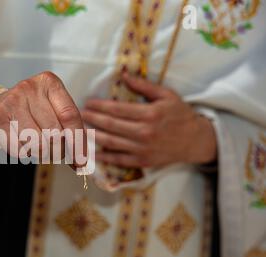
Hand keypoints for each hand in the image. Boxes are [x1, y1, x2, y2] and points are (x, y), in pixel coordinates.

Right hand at [0, 72, 86, 165]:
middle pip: (55, 134)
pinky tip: (21, 143)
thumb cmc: (29, 111)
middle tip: (54, 151)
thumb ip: (70, 129)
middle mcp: (29, 88)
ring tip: (36, 145)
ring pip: (39, 145)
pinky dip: (25, 154)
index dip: (78, 142)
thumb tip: (82, 161)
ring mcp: (11, 102)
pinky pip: (21, 151)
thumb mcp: (52, 109)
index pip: (70, 116)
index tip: (82, 161)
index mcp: (48, 82)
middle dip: (59, 150)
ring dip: (42, 154)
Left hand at [81, 73, 216, 167]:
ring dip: (93, 135)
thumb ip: (144, 86)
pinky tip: (92, 151)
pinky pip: (118, 160)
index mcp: (149, 114)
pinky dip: (104, 156)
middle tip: (80, 114)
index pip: (117, 109)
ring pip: (111, 142)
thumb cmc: (180, 115)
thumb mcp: (167, 95)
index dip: (100, 106)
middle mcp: (144, 132)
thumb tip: (124, 75)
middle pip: (111, 125)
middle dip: (93, 119)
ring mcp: (142, 149)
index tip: (88, 102)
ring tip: (81, 129)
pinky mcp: (142, 161)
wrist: (195, 141)